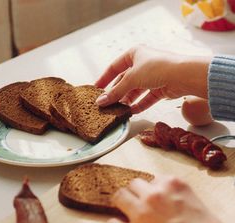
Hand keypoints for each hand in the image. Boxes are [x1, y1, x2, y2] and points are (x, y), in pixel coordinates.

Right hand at [95, 45, 210, 113]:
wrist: (183, 75)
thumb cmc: (157, 68)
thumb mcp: (131, 78)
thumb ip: (116, 92)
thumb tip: (101, 101)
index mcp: (134, 54)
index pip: (114, 67)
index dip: (104, 78)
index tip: (95, 89)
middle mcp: (143, 64)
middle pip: (125, 81)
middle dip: (117, 93)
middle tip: (107, 104)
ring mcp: (152, 77)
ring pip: (135, 91)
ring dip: (127, 100)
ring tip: (118, 110)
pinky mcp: (160, 88)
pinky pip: (146, 98)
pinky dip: (139, 105)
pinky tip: (132, 112)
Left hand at [107, 177, 234, 222]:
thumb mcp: (200, 207)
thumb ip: (182, 198)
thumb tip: (174, 203)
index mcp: (172, 185)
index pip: (154, 179)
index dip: (155, 190)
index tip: (157, 198)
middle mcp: (153, 195)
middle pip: (134, 184)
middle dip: (137, 193)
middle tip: (141, 204)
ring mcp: (140, 213)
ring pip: (119, 196)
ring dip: (122, 203)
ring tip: (127, 212)